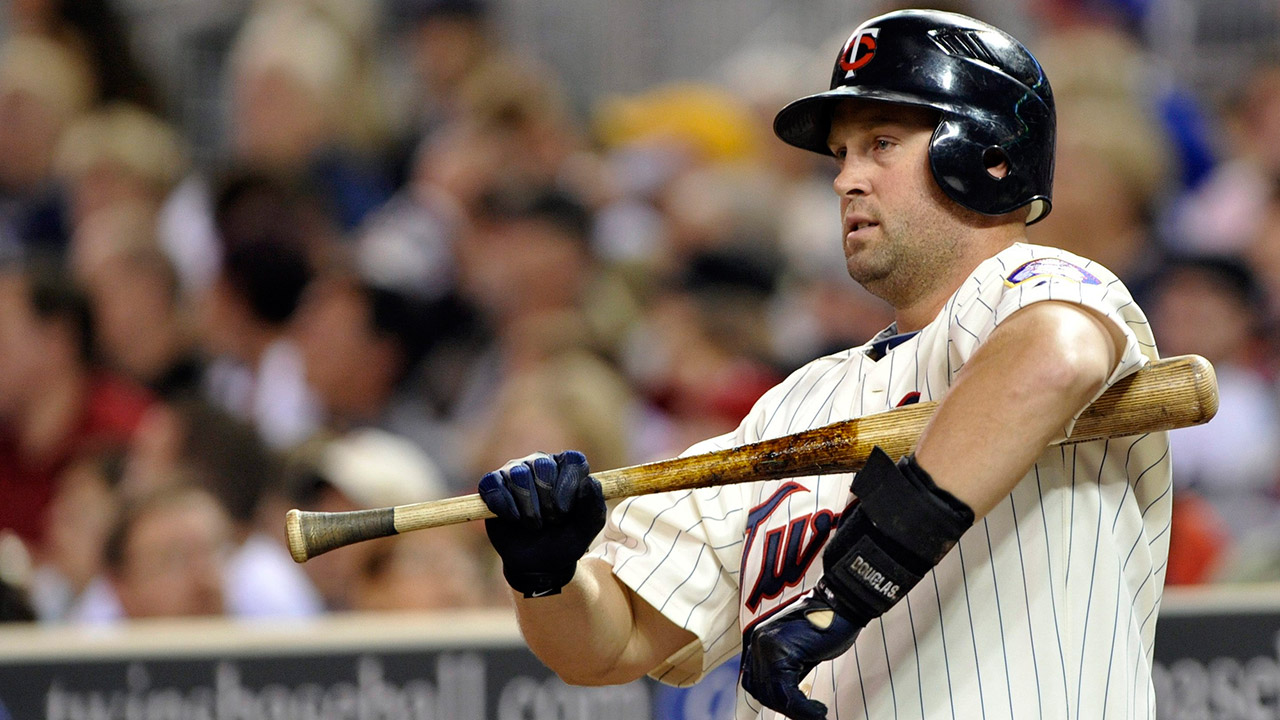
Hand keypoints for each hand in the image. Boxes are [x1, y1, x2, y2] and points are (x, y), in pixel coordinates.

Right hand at [478, 450, 604, 597]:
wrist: (538, 563)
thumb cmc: (565, 540)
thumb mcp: (586, 528)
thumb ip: (593, 505)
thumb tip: (589, 481)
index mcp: (568, 467)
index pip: (572, 460)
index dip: (568, 486)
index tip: (565, 511)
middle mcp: (541, 462)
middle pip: (543, 466)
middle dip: (547, 502)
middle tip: (550, 521)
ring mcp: (515, 471)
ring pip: (518, 476)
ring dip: (528, 508)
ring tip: (533, 524)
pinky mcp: (492, 483)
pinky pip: (494, 485)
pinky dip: (504, 506)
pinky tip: (513, 519)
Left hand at [741, 594, 859, 719]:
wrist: (842, 602)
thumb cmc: (827, 625)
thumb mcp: (800, 650)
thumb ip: (787, 669)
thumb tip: (785, 699)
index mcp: (759, 640)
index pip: (755, 682)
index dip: (774, 700)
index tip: (795, 709)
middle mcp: (758, 641)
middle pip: (762, 690)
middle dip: (786, 708)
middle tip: (810, 715)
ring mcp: (768, 645)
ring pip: (774, 695)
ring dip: (796, 712)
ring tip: (817, 715)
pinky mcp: (783, 651)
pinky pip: (788, 693)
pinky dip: (803, 708)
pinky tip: (819, 711)